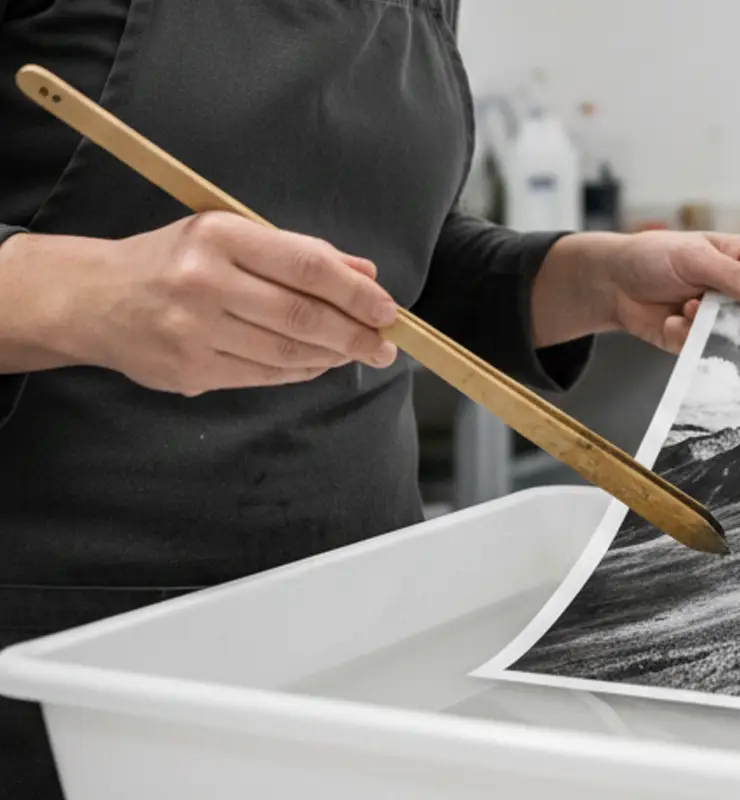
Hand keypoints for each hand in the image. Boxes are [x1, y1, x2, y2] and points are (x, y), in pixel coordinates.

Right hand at [12, 211, 398, 395]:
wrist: (93, 298)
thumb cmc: (175, 261)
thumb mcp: (232, 237)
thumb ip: (301, 253)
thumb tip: (366, 275)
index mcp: (221, 236)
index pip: (307, 266)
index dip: (355, 293)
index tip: (387, 309)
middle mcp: (205, 281)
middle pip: (302, 316)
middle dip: (355, 334)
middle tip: (385, 344)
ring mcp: (194, 330)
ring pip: (286, 351)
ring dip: (333, 356)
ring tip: (358, 353)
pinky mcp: (189, 370)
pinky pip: (263, 375)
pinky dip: (301, 371)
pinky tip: (320, 364)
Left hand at [533, 230, 739, 353]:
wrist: (612, 283)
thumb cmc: (654, 256)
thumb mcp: (695, 257)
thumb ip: (735, 277)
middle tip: (736, 318)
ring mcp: (721, 318)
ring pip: (738, 337)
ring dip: (712, 327)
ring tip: (687, 307)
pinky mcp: (700, 341)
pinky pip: (708, 350)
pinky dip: (688, 336)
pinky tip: (672, 320)